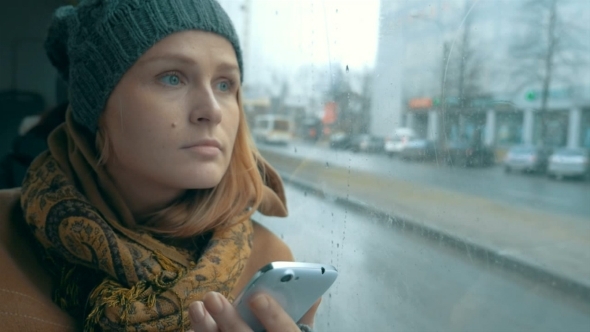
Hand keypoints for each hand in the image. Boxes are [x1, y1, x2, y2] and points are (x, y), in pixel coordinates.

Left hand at [188, 291, 318, 331]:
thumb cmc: (282, 328)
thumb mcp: (296, 320)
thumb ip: (298, 307)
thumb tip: (296, 284)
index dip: (273, 315)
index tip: (257, 297)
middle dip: (228, 319)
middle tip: (212, 297)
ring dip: (206, 327)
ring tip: (196, 307)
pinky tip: (190, 328)